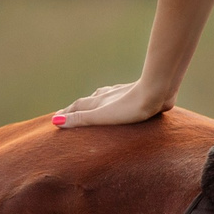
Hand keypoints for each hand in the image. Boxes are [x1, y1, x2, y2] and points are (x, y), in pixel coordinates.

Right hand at [53, 78, 172, 128]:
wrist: (157, 92)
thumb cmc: (130, 107)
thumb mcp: (101, 116)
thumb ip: (80, 119)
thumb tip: (56, 121)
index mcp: (98, 101)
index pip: (77, 107)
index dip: (66, 113)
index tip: (56, 118)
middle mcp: (108, 95)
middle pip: (89, 100)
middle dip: (78, 107)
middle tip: (70, 111)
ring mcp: (123, 93)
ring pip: (104, 96)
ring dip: (96, 101)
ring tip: (93, 104)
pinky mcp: (138, 95)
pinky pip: (120, 97)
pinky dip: (113, 99)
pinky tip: (120, 100)